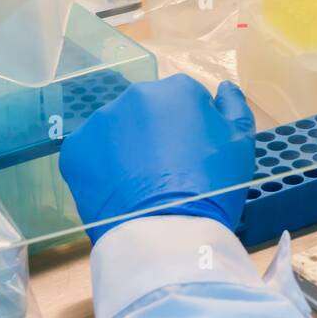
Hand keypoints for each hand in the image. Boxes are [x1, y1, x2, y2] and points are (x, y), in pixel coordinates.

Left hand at [59, 75, 256, 244]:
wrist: (165, 230)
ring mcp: (100, 121)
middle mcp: (135, 95)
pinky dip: (104, 167)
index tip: (197, 155)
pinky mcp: (75, 150)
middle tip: (171, 171)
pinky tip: (120, 190)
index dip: (194, 129)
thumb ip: (234, 106)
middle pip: (150, 111)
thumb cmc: (212, 183)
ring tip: (143, 184)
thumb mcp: (241, 143)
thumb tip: (223, 87)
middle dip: (159, 133)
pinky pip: (93, 153)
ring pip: (119, 130)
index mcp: (177, 89)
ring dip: (129, 148)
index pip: (187, 100)